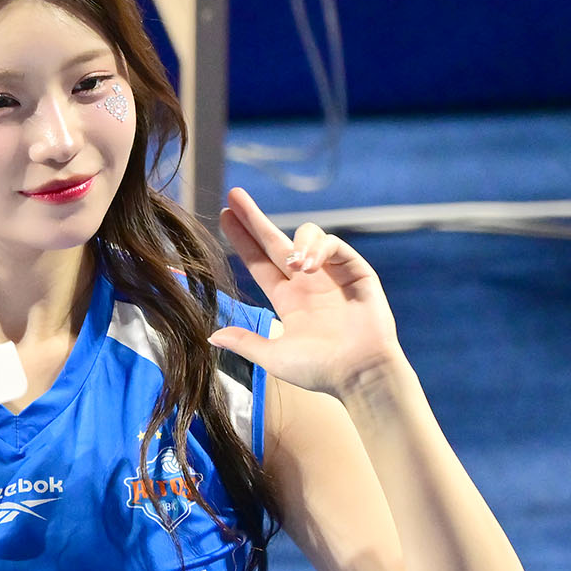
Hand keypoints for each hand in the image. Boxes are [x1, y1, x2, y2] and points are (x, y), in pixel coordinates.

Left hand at [211, 187, 405, 399]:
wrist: (359, 375)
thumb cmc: (320, 371)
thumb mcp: (274, 357)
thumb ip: (246, 342)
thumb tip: (212, 335)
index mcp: (288, 300)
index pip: (259, 262)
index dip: (243, 240)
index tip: (225, 216)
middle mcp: (307, 283)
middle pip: (276, 241)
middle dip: (255, 217)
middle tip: (235, 195)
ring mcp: (332, 275)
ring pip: (308, 236)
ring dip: (296, 244)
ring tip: (294, 266)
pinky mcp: (356, 271)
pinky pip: (335, 245)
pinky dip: (320, 249)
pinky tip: (310, 266)